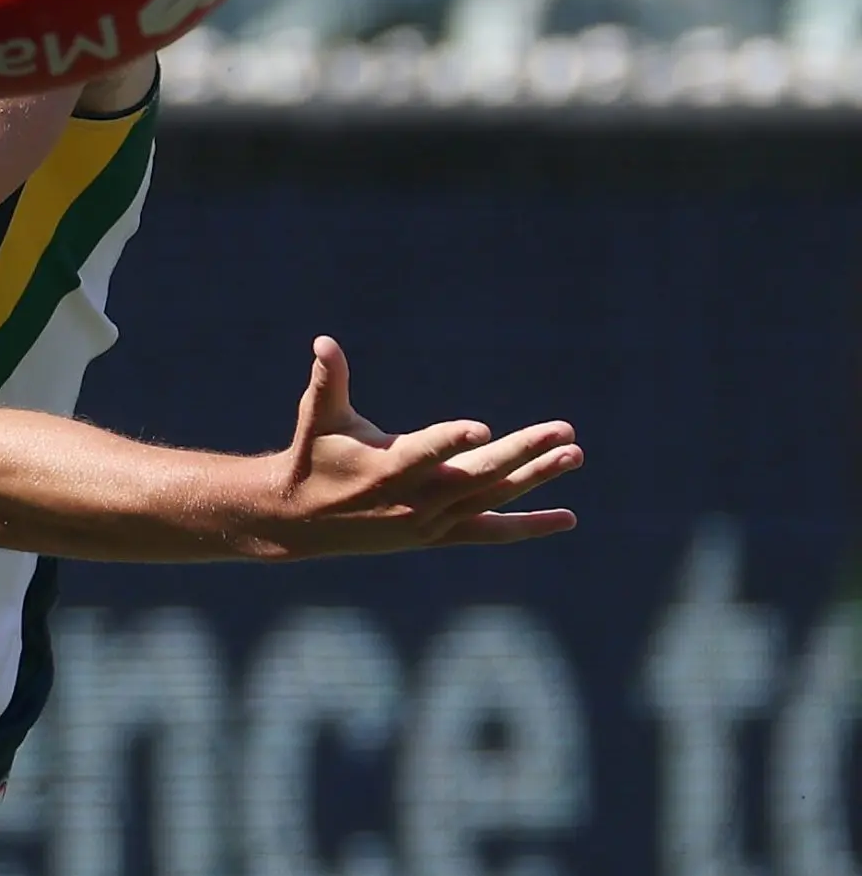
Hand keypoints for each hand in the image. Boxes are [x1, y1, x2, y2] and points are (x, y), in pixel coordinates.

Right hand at [253, 336, 580, 557]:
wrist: (302, 520)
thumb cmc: (314, 455)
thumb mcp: (317, 417)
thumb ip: (328, 380)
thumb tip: (323, 340)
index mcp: (385, 468)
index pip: (425, 453)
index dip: (451, 440)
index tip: (483, 429)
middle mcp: (413, 500)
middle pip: (477, 476)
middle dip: (522, 453)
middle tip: (564, 431)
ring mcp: (430, 522)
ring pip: (492, 499)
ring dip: (535, 477)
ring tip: (574, 454)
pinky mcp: (439, 535)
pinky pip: (491, 531)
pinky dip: (528, 525)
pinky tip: (567, 518)